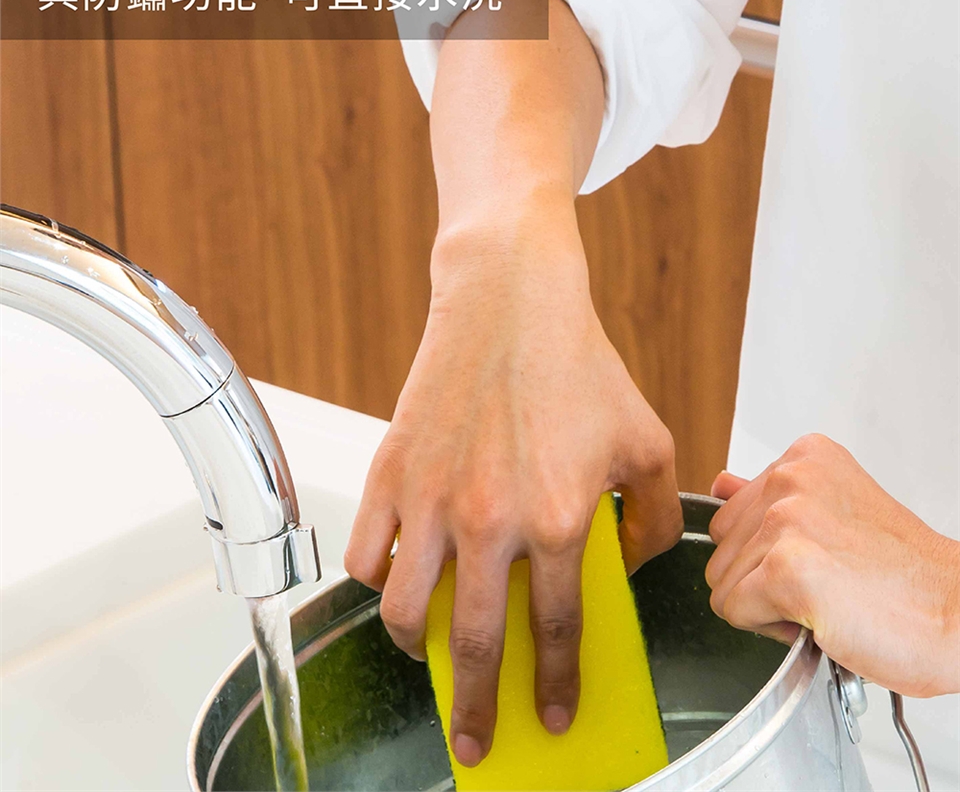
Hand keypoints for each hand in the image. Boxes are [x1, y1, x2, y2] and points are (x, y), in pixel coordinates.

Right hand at [344, 208, 681, 766]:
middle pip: (478, 644)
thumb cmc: (579, 365)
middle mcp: (490, 521)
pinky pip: (364, 553)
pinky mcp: (391, 472)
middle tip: (476, 742)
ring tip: (429, 657)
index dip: (558, 684)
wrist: (511, 301)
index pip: (558, 631)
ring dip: (417, 651)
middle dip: (477, 710)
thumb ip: (653, 520)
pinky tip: (395, 581)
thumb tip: (628, 568)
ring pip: (406, 610)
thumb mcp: (647, 441)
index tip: (554, 717)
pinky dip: (374, 582)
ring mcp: (432, 500)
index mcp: (559, 519)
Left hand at [706, 433, 959, 696]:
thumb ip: (768, 498)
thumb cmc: (906, 576)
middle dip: (761, 577)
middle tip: (825, 584)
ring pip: (722, 582)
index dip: (769, 552)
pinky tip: (818, 618)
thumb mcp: (833, 513)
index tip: (822, 557)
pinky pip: (733, 611)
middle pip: (721, 546)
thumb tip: (720, 484)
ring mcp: (786, 521)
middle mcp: (790, 479)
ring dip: (767, 605)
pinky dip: (770, 630)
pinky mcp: (785, 568)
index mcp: (803, 459)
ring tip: (826, 600)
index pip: (732, 513)